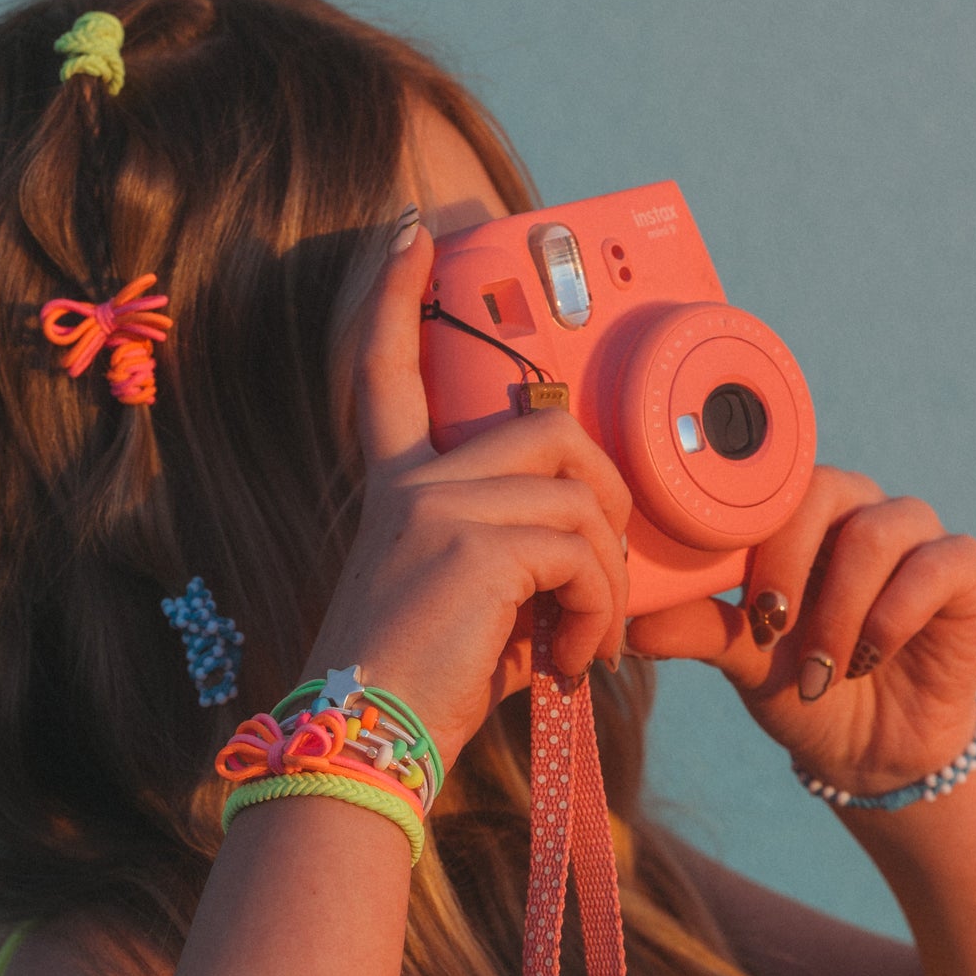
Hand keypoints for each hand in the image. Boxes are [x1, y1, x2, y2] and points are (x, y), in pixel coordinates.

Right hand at [300, 227, 630, 768]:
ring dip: (607, 579)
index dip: (395, 297)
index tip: (412, 233)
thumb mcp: (470, 604)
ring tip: (586, 642)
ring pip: (580, 496)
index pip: (386, 370)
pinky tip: (573, 657)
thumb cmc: (423, 684)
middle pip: (550, 426)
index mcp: (398, 488)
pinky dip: (599, 610)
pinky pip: (582, 551)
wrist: (367, 742)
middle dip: (608, 492)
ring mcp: (441, 505)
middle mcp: (413, 482)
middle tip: (606, 573)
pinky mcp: (476, 543)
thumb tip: (595, 557)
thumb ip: (520, 556)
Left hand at [625, 467, 975, 795]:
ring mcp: (914, 534)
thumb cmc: (801, 686)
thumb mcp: (743, 660)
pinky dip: (896, 614)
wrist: (870, 749)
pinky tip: (871, 657)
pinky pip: (939, 563)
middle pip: (824, 489)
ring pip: (879, 531)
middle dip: (788, 566)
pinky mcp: (963, 568)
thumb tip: (630, 625)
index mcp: (798, 517)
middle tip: (770, 631)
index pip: (768, 485)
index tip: (731, 603)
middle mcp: (857, 509)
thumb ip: (696, 629)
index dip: (745, 536)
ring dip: (840, 608)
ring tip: (820, 669)